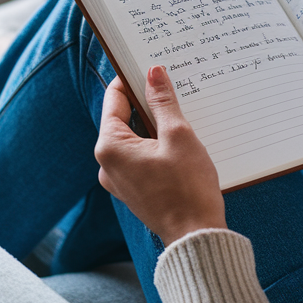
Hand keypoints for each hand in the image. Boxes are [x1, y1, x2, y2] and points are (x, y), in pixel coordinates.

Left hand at [95, 67, 226, 244]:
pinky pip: (140, 157)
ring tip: (179, 113)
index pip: (114, 98)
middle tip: (170, 86)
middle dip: (146, 102)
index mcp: (110, 147)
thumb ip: (162, 101)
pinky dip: (155, 145)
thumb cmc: (187, 188)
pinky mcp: (133, 190)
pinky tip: (178, 141)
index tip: (149, 66)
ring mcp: (119, 179)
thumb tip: (153, 72)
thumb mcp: (178, 136)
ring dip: (154, 125)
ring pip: (134, 139)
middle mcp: (107, 164)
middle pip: (123, 118)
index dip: (132, 79)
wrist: (196, 237)